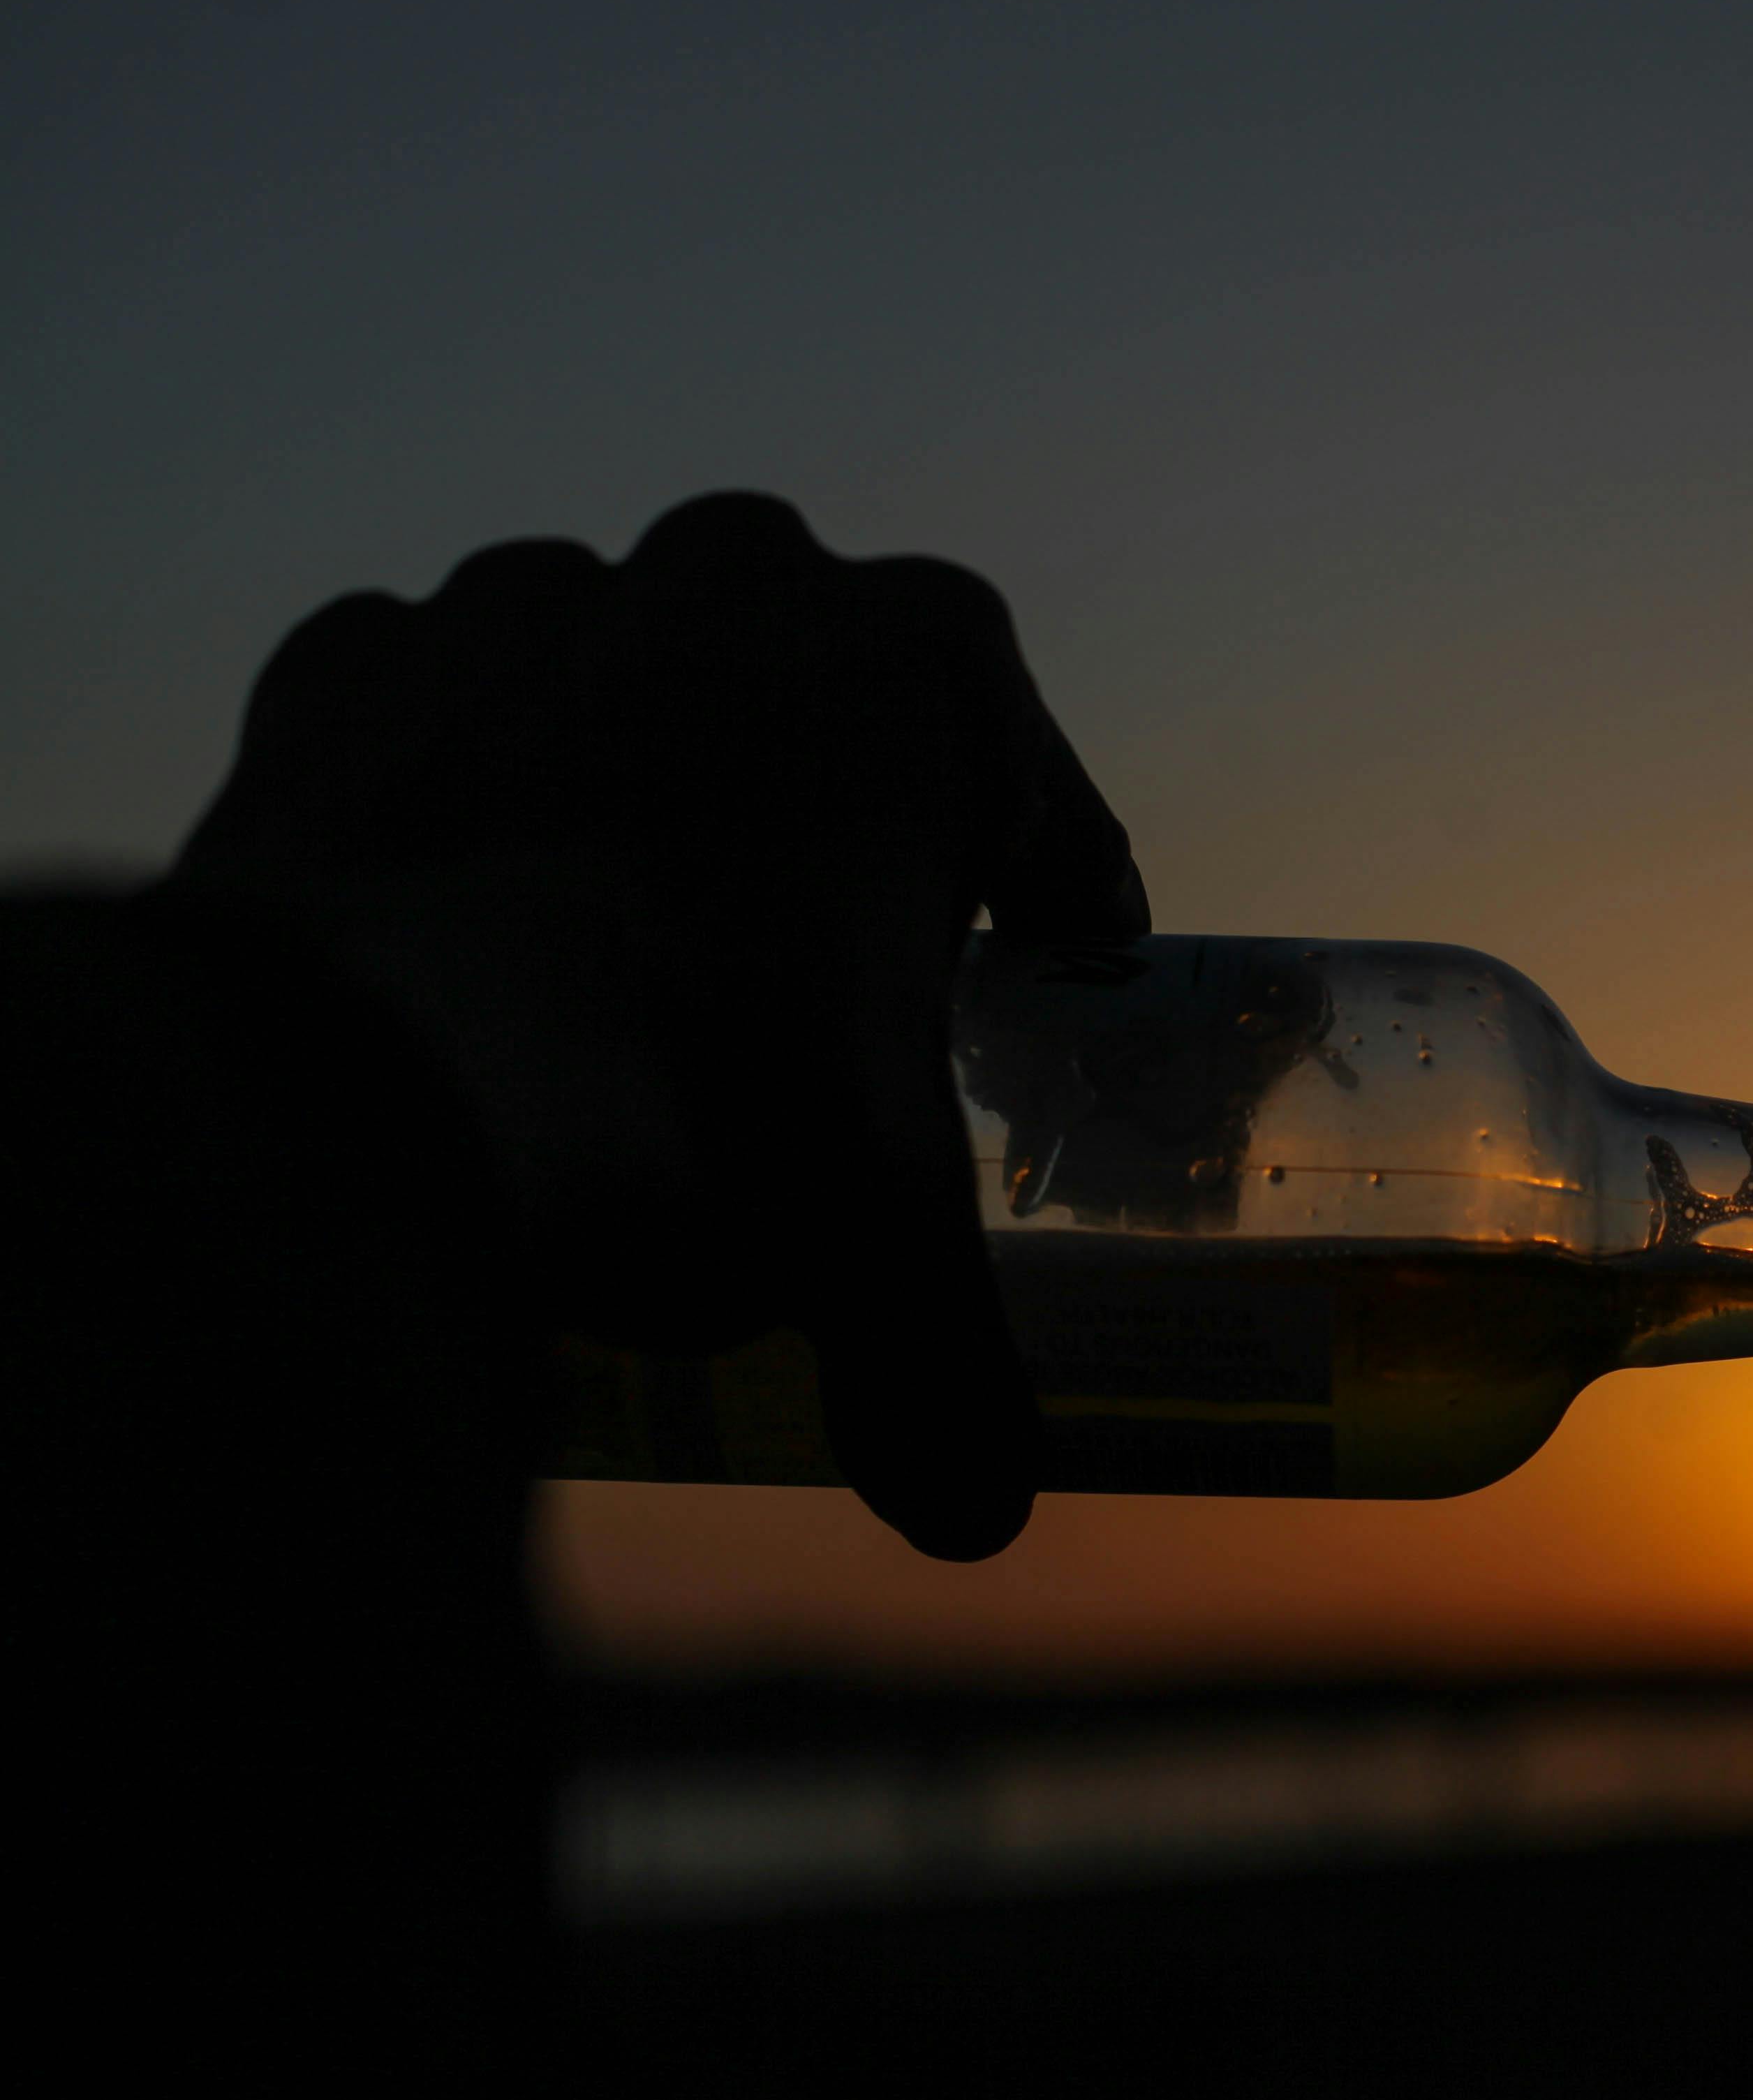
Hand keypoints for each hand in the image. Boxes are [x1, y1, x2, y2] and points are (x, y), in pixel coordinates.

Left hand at [170, 493, 1147, 1559]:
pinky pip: (434, 713)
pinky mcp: (361, 659)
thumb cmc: (702, 1110)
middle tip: (813, 984)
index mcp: (932, 673)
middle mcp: (744, 582)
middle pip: (827, 717)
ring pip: (625, 689)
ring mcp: (536, 600)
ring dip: (639, 796)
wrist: (371, 1073)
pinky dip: (455, 804)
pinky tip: (467, 929)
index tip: (1026, 984)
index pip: (1035, 811)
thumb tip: (977, 1517)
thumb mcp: (869, 1243)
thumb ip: (945, 1371)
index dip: (1043, 916)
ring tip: (625, 967)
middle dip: (829, 827)